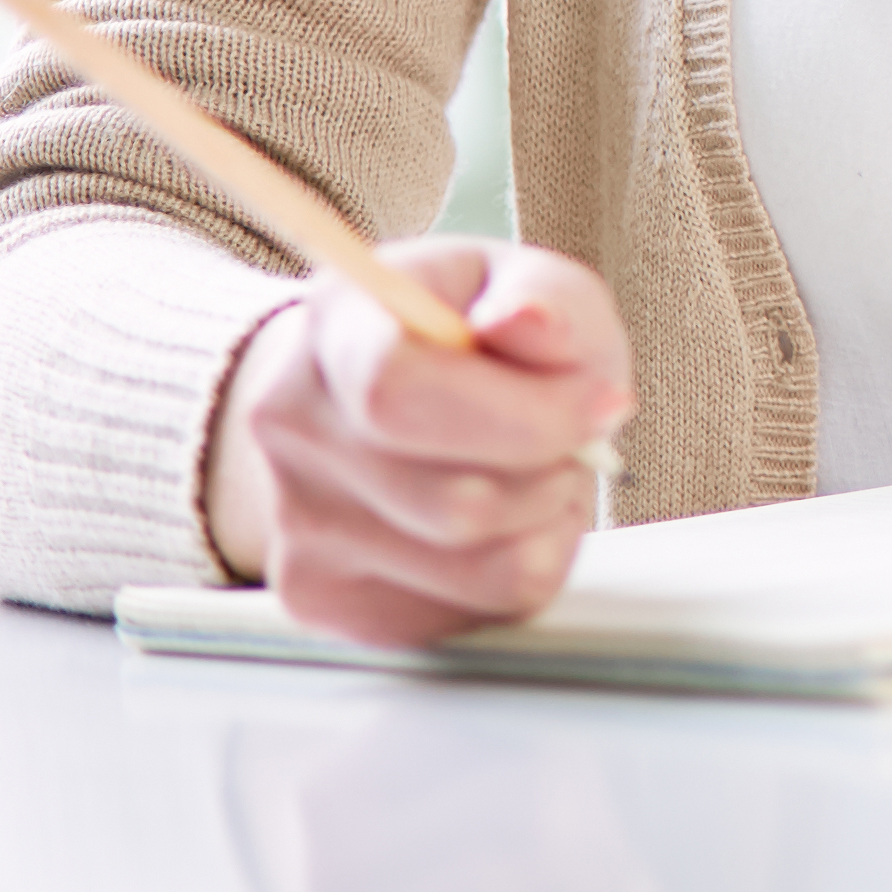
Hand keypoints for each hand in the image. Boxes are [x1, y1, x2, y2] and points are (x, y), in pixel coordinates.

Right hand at [203, 238, 633, 646]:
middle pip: (455, 502)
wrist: (372, 393)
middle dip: (554, 473)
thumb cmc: (460, 332)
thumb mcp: (521, 278)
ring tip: (537, 472)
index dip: (523, 414)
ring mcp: (296, 528)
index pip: (397, 392)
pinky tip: (505, 518)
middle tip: (575, 439)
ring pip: (475, 569)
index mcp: (334, 327)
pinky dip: (523, 566)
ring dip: (547, 522)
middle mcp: (293, 430)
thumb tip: (531, 323)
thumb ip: (544, 296)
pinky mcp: (325, 601)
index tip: (598, 404)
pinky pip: (473, 612)